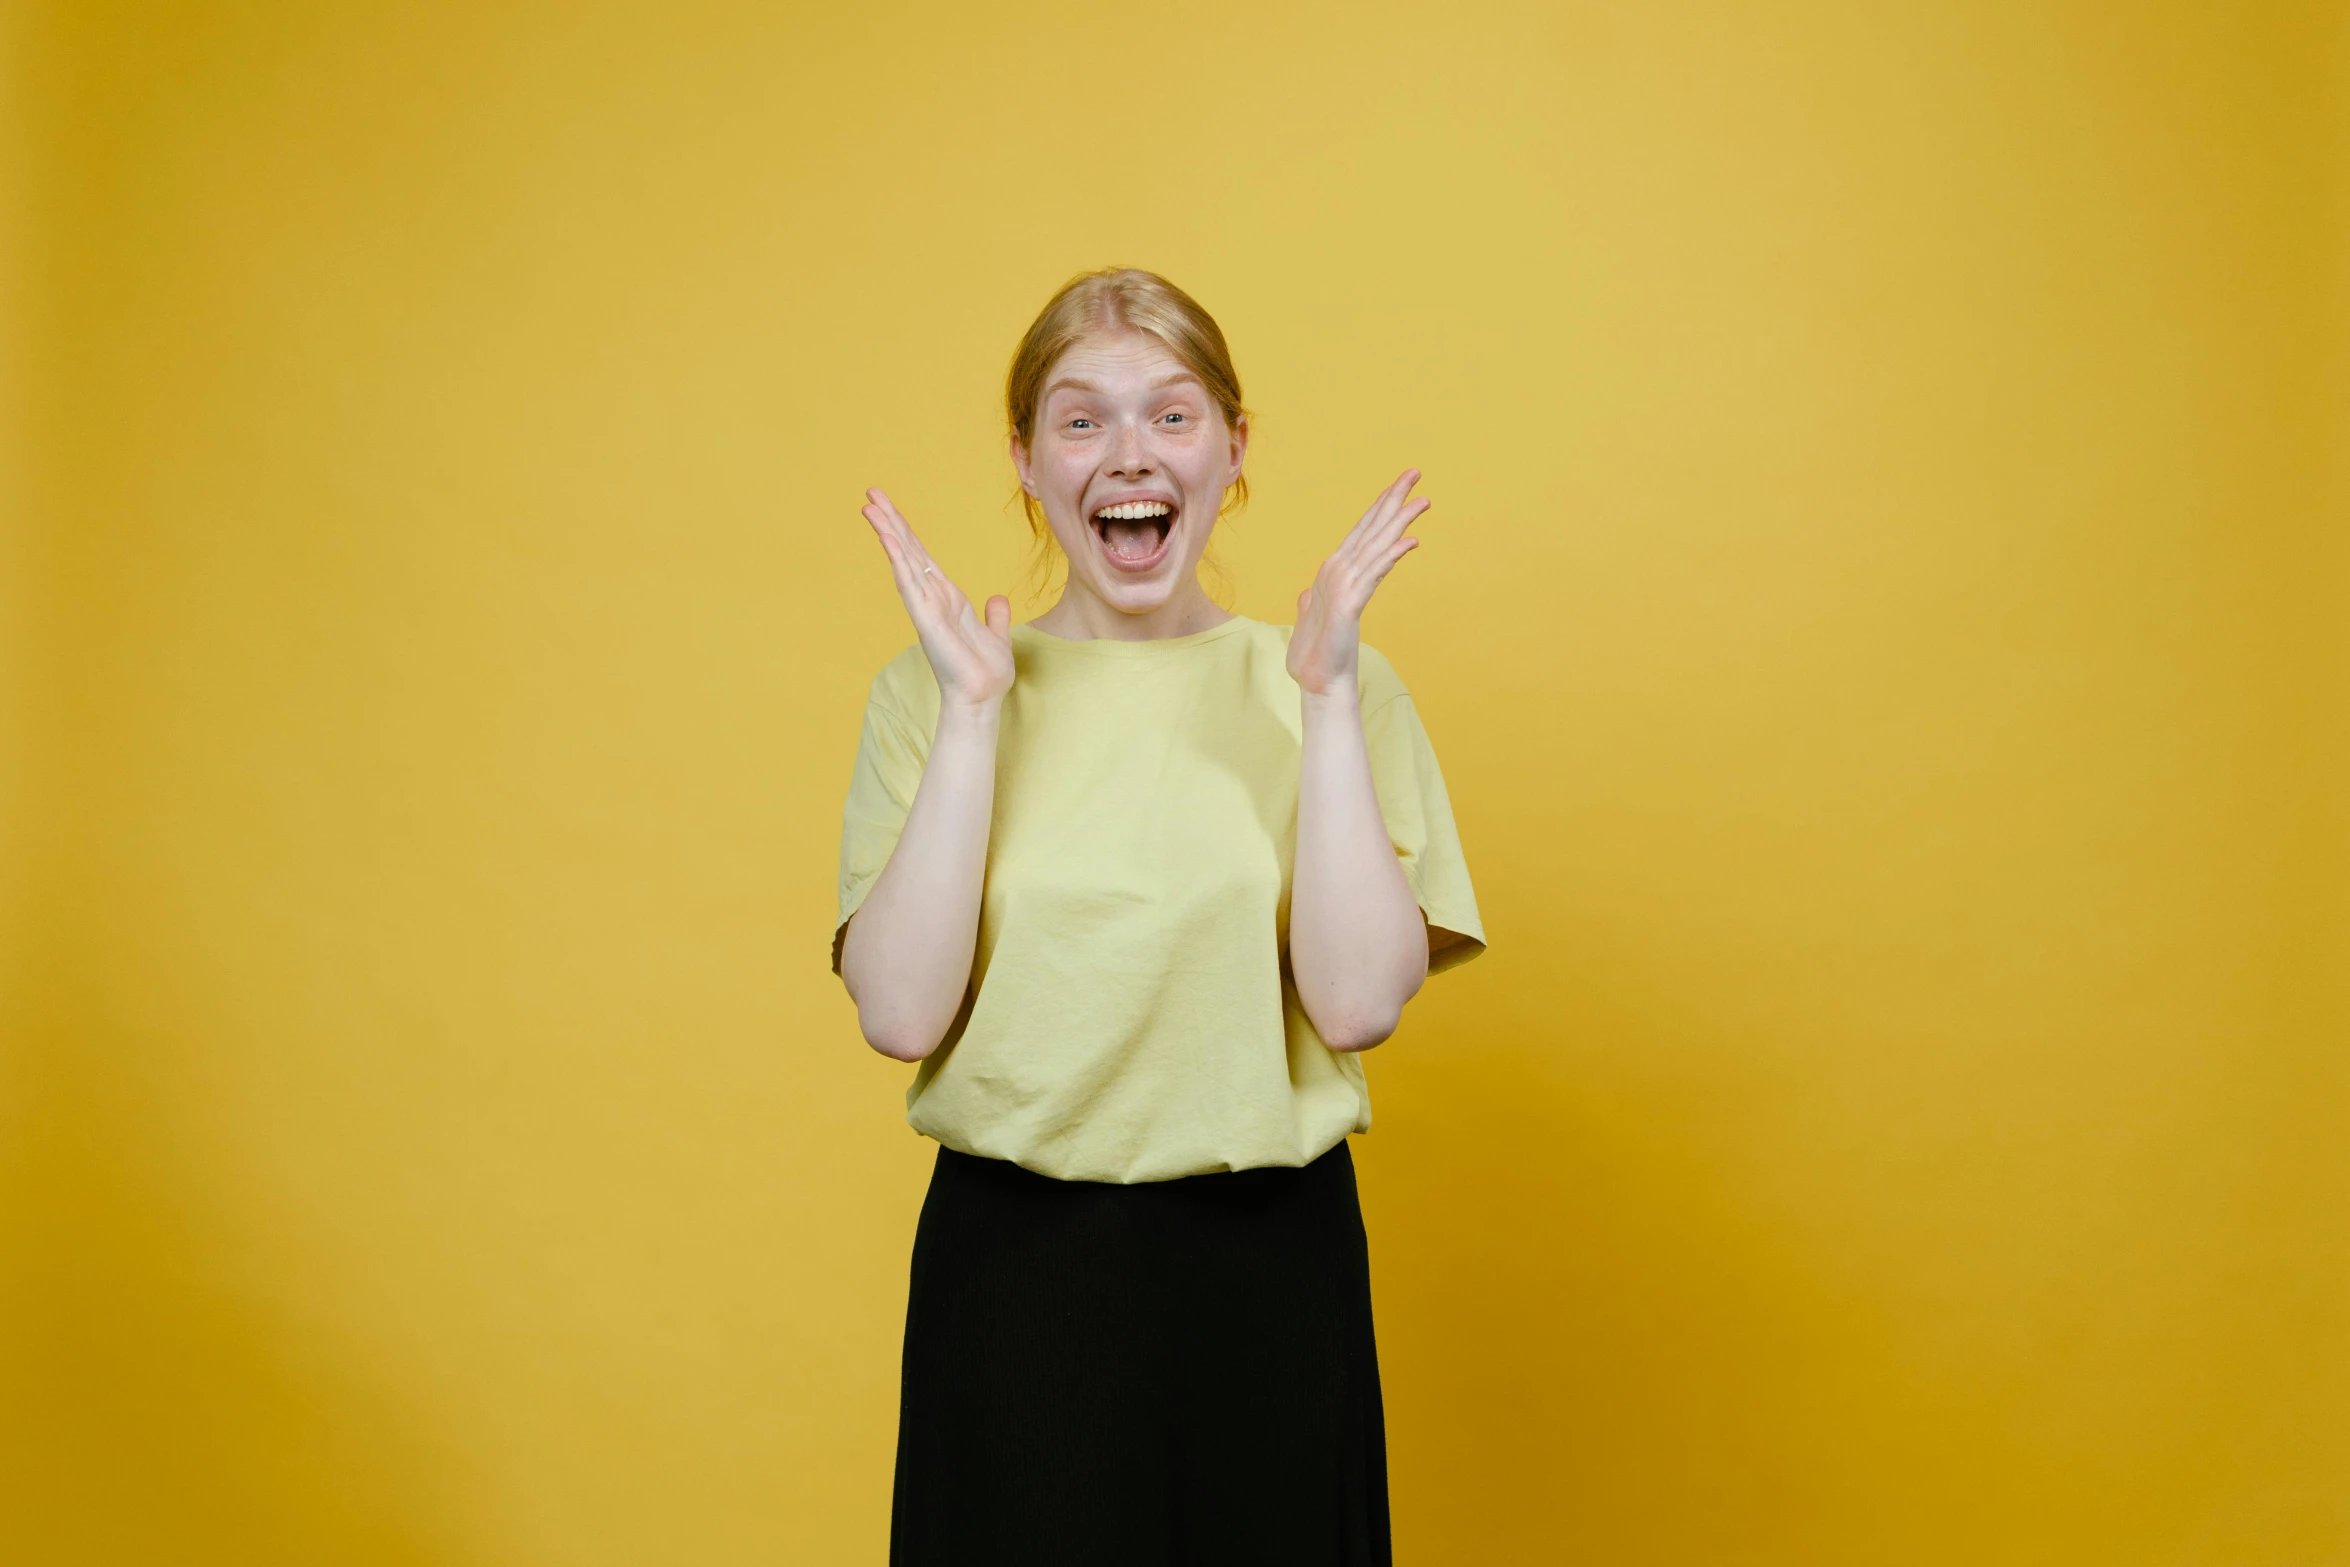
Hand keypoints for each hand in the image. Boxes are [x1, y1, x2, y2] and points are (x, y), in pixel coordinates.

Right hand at [861, 488, 1014, 710]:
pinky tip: (889, 542)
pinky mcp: (926, 621)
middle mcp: (932, 599)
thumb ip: (995, 616)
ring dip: (888, 534)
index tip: (890, 507)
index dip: (907, 531)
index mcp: (947, 598)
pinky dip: (900, 563)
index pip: (923, 556)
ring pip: (904, 562)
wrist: (983, 699)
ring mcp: (926, 609)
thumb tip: (997, 599)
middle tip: (871, 493)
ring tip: (870, 508)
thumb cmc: (986, 674)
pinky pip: (910, 586)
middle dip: (891, 521)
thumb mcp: (998, 636)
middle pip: (908, 551)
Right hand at [1286, 469, 1427, 695]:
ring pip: (1375, 545)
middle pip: (1370, 527)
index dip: (1380, 506)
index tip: (1399, 486)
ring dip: (1399, 521)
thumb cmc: (1319, 655)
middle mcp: (1337, 571)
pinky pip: (1374, 575)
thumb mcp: (1315, 618)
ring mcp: (1342, 586)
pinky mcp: (1347, 605)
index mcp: (1333, 572)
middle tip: (1414, 472)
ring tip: (1422, 500)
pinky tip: (1409, 542)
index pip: (1361, 530)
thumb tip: (1305, 592)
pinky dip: (1391, 557)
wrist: (1320, 683)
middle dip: (1393, 498)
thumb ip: (1311, 601)